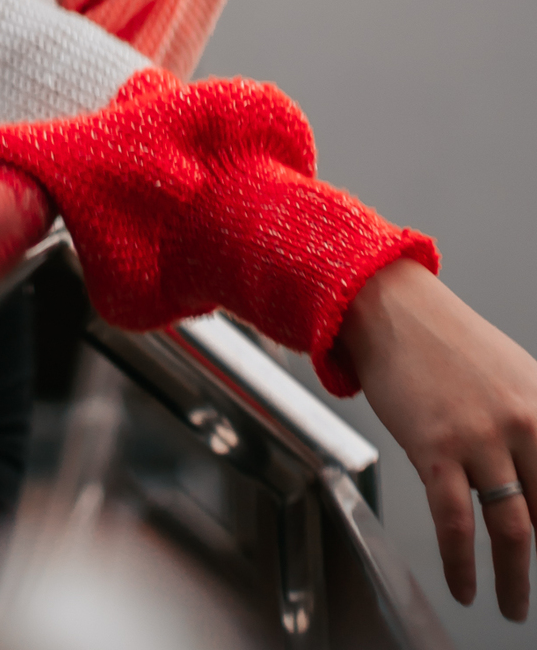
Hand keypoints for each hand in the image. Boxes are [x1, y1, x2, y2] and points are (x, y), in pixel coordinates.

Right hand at [341, 256, 536, 620]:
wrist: (390, 306)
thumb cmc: (446, 340)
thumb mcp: (514, 374)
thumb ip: (535, 426)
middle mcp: (522, 422)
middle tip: (536, 585)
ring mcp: (479, 437)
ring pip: (512, 529)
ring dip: (515, 579)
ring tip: (513, 605)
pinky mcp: (435, 448)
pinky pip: (455, 523)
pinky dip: (461, 564)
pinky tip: (464, 585)